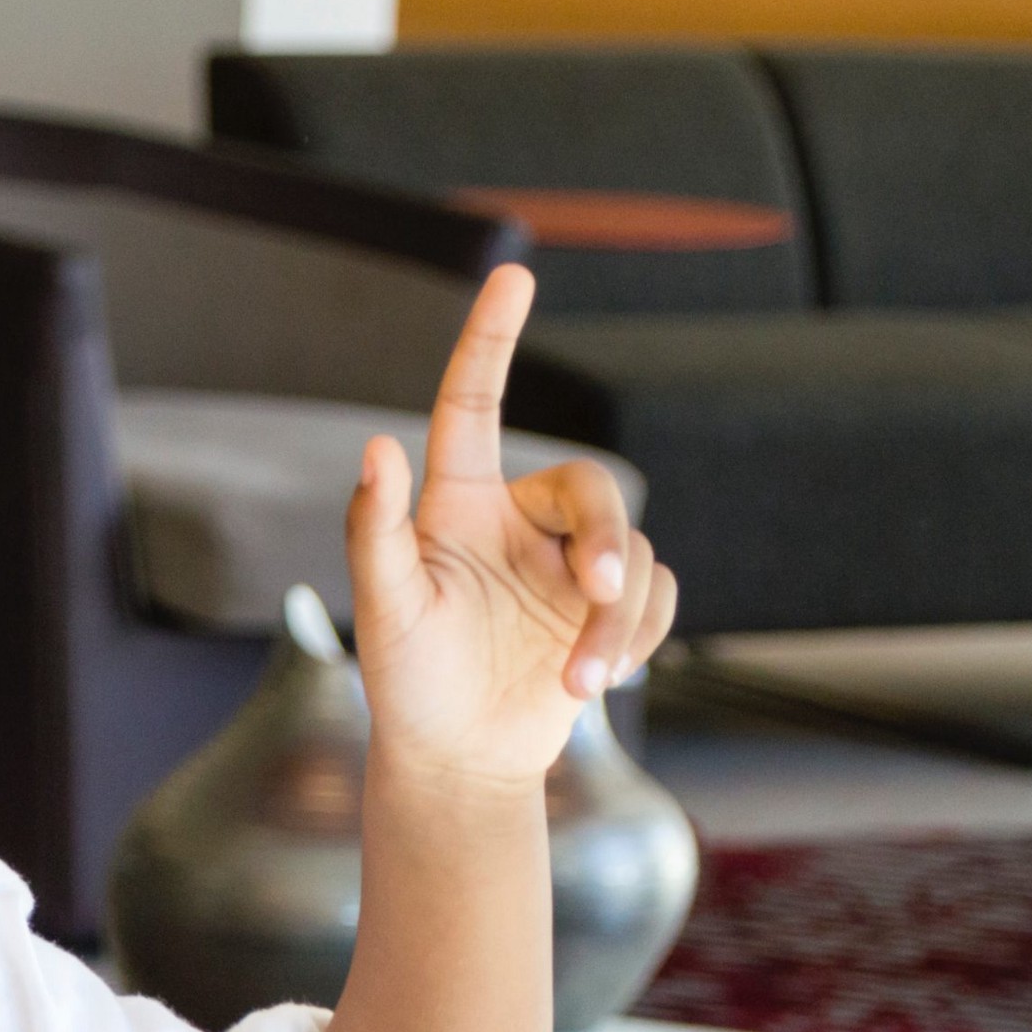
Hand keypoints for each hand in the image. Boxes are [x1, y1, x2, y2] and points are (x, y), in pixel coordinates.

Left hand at [346, 264, 678, 790]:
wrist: (459, 759)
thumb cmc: (408, 683)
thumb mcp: (386, 611)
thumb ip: (378, 532)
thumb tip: (375, 449)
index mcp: (459, 504)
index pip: (473, 405)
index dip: (491, 339)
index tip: (514, 272)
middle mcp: (519, 520)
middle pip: (593, 490)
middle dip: (608, 544)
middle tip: (598, 595)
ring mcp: (568, 562)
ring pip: (634, 552)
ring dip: (615, 619)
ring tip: (581, 680)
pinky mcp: (608, 606)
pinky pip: (656, 594)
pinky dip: (637, 637)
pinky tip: (599, 679)